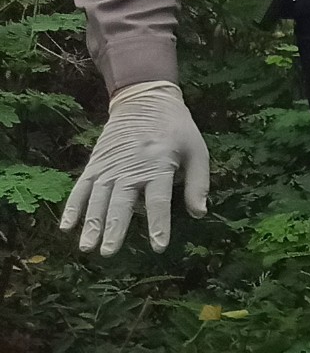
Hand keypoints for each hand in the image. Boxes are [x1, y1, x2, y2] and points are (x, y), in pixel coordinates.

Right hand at [61, 81, 208, 254]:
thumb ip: (197, 183)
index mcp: (158, 165)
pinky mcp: (95, 164)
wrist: (145, 100)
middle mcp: (130, 168)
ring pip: (97, 199)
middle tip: (109, 252)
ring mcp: (109, 167)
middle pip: (120, 202)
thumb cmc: (177, 129)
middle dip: (114, 228)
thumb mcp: (197, 151)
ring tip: (87, 247)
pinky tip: (67, 226)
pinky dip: (73, 207)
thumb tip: (200, 214)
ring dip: (90, 224)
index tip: (158, 246)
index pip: (158, 200)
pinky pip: (81, 188)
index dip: (159, 224)